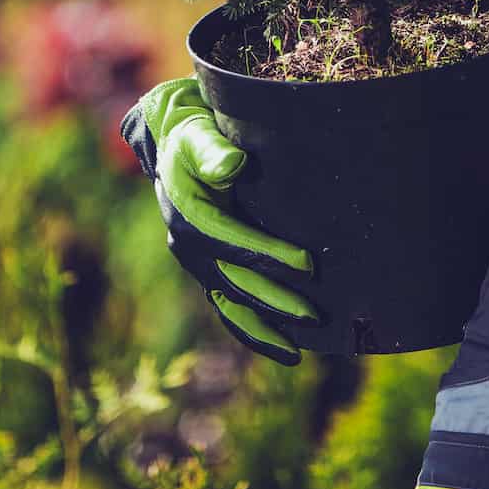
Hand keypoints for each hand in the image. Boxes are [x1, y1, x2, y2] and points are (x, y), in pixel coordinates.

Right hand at [120, 76, 318, 364]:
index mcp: (186, 213)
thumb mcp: (199, 135)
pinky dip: (252, 330)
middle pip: (232, 280)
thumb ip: (213, 150)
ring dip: (262, 328)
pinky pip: (229, 308)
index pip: (229, 240)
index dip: (266, 255)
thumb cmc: (195, 137)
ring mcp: (197, 262)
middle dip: (273, 300)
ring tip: (297, 353)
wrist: (174, 146)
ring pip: (229, 304)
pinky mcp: (209, 271)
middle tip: (313, 314)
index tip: (306, 263)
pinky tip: (282, 347)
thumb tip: (232, 168)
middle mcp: (186, 245)